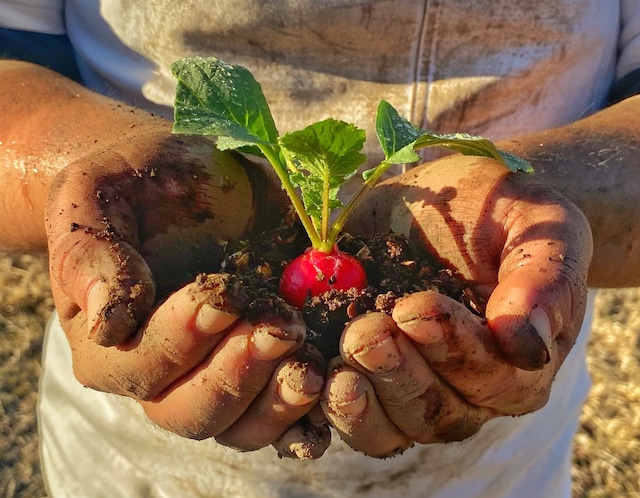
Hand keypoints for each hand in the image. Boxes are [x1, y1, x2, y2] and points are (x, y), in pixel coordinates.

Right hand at [45, 130, 328, 456]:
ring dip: (278, 400)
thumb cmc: (138, 183)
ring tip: (311, 364)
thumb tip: (105, 322)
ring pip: (240, 426)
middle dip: (239, 372)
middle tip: (281, 328)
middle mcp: (159, 377)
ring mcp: (213, 380)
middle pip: (192, 409)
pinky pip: (281, 416)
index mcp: (110, 343)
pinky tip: (330, 387)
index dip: (181, 340)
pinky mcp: (260, 372)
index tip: (222, 299)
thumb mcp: (98, 195)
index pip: (141, 365)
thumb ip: (89, 253)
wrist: (189, 183)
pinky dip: (307, 414)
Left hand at [322, 155, 591, 456]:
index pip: (489, 378)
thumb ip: (542, 283)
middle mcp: (462, 392)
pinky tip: (300, 380)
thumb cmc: (500, 211)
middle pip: (430, 412)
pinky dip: (316, 406)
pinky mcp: (361, 376)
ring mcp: (406, 388)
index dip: (450, 349)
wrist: (448, 202)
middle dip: (395, 375)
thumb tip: (526, 345)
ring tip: (335, 365)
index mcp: (515, 365)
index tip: (415, 307)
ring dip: (356, 404)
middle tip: (365, 333)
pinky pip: (339, 413)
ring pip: (383, 428)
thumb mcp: (537, 228)